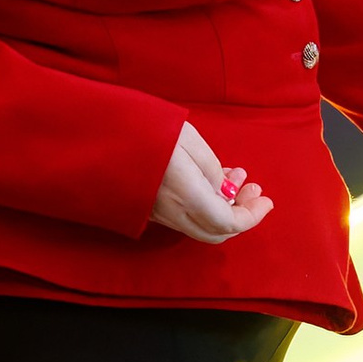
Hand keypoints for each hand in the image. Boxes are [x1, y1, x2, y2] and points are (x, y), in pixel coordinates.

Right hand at [152, 122, 272, 242]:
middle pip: (217, 232)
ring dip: (224, 208)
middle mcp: (173, 212)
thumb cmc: (146, 129)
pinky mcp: (147, 209)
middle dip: (242, 214)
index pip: (228, 223)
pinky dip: (205, 205)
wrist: (96, 134)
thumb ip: (212, 169)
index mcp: (187, 195)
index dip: (252, 216)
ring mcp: (157, 214)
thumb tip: (226, 191)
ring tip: (236, 178)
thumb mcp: (189, 140)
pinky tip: (212, 181)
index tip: (266, 200)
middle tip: (254, 189)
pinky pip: (184, 217)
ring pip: (201, 225)